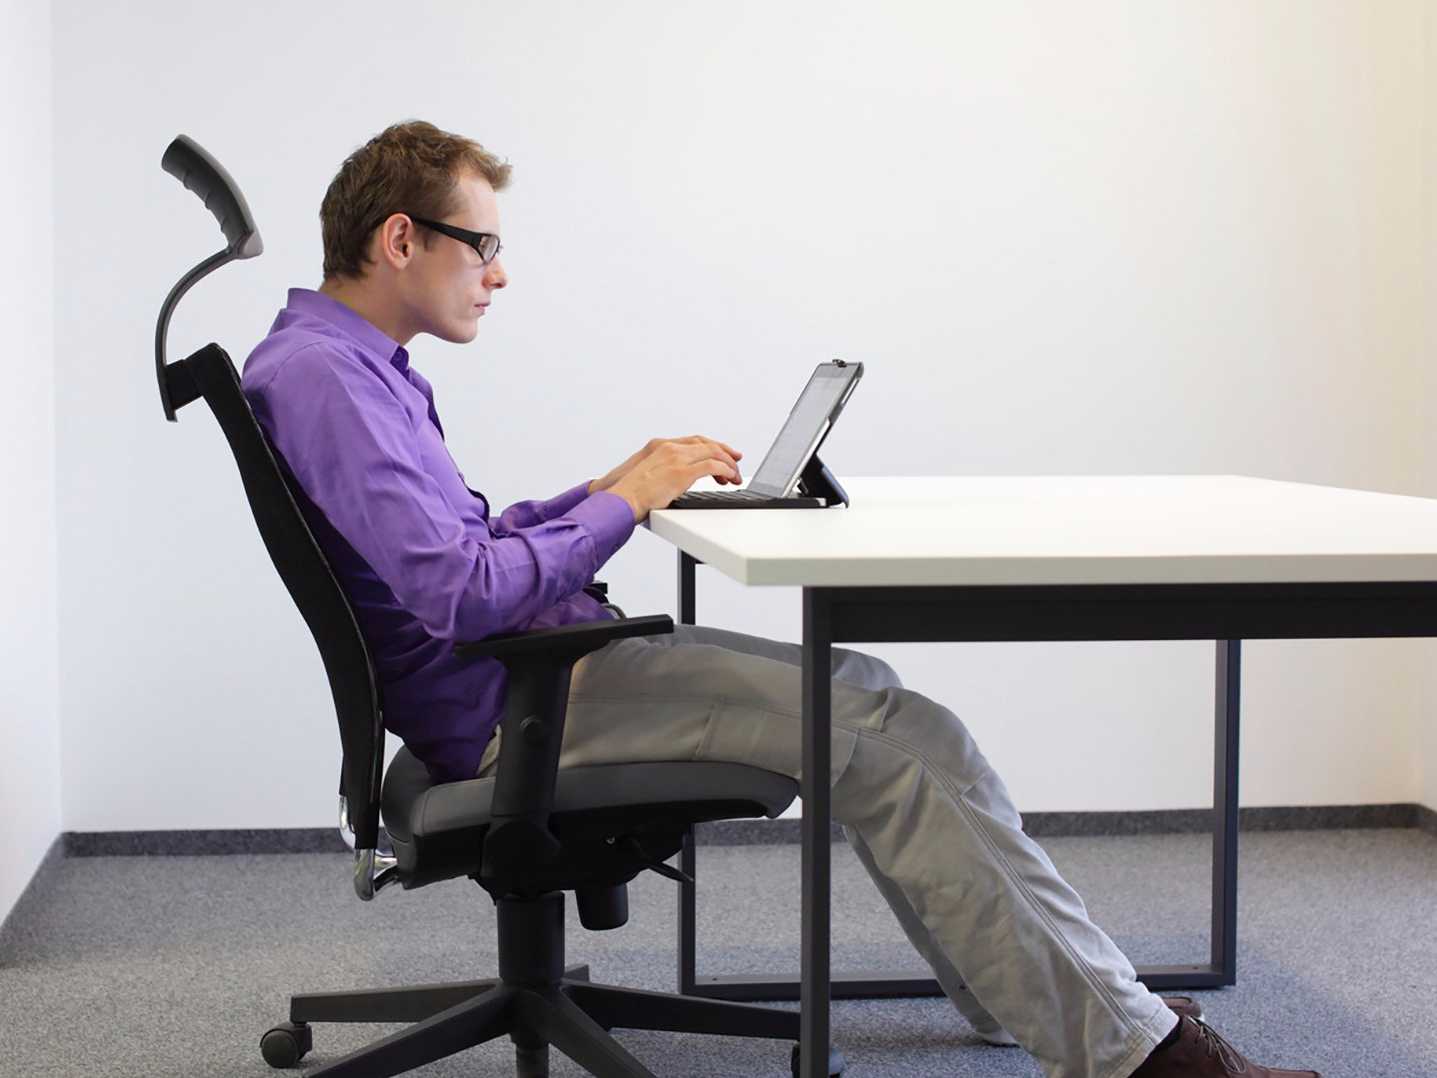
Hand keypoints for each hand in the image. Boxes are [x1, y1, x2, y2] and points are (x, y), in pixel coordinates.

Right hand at [606, 437, 743, 522]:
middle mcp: (670, 447)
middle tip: (736, 461)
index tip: (723, 454)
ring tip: (734, 476)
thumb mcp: (647, 476)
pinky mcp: (682, 472)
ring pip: (713, 452)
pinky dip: (725, 471)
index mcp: (660, 446)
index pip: (694, 440)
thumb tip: (676, 482)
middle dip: (725, 452)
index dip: (712, 446)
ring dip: (727, 464)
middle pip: (707, 443)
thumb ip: (664, 473)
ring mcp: (676, 458)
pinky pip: (712, 466)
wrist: (620, 500)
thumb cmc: (629, 495)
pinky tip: (728, 478)